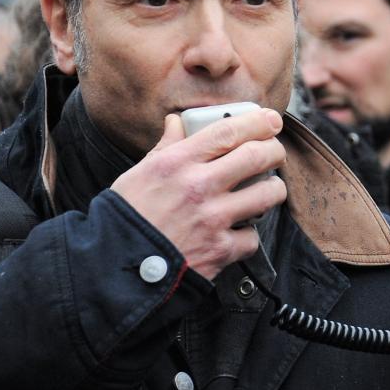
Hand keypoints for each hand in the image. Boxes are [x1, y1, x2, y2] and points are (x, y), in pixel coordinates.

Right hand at [111, 108, 287, 279]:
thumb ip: (166, 147)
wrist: (114, 269)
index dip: (258, 121)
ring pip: (268, 194)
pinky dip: (249, 235)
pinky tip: (238, 232)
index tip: (271, 120)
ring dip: (273, 190)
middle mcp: (198, 186)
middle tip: (275, 153)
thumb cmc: (126, 217)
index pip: (229, 131)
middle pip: (258, 156)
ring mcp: (212, 219)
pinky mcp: (219, 250)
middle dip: (275, 151)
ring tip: (267, 190)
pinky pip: (253, 236)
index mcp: (177, 163)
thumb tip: (177, 122)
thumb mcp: (139, 174)